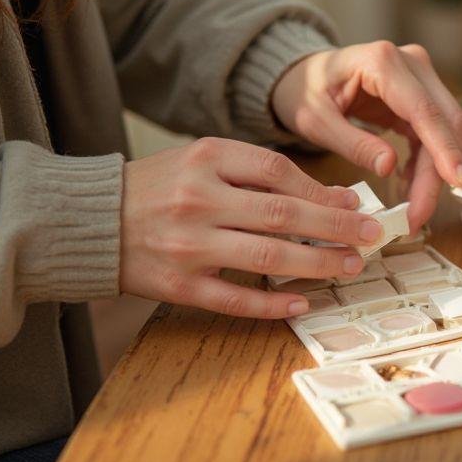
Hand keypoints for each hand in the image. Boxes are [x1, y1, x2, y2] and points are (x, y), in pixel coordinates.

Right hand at [120, 138, 383, 317]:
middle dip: (336, 227)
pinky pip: (234, 297)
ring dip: (317, 263)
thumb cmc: (159, 187)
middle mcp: (198, 198)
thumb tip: (332, 198)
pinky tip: (302, 301)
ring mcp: (187, 244)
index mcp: (206, 158)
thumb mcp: (203, 161)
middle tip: (371, 236)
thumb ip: (259, 174)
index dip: (323, 191)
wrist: (90, 219)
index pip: (279, 172)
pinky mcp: (178, 284)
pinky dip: (272, 302)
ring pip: (267, 255)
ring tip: (350, 265)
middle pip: (283, 214)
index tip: (355, 204)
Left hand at [271, 42, 461, 229]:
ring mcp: (423, 78)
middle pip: (448, 122)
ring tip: (418, 210)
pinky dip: (434, 165)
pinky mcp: (425, 95)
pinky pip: (440, 134)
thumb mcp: (316, 121)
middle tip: (422, 216)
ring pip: (452, 130)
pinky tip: (414, 187)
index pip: (425, 111)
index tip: (459, 182)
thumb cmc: (305, 91)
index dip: (446, 149)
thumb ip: (352, 142)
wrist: (303, 74)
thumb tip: (389, 166)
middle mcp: (412, 64)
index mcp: (383, 62)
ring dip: (444, 174)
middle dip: (444, 173)